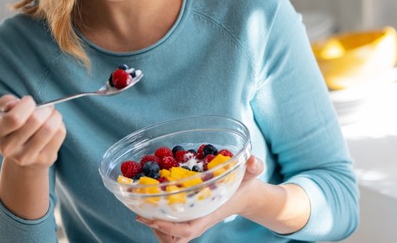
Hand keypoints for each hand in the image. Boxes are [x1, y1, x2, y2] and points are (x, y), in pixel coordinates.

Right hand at [0, 95, 65, 168]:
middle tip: (45, 108)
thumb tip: (13, 103)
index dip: (27, 104)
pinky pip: (59, 134)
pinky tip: (54, 126)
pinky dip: (60, 124)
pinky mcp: (44, 159)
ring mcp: (26, 157)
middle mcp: (8, 147)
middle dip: (44, 109)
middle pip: (35, 121)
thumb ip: (7, 102)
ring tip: (52, 115)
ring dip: (55, 116)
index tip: (29, 102)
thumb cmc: (16, 126)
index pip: (14, 118)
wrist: (22, 154)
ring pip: (49, 128)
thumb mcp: (7, 112)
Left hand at [136, 156, 264, 241]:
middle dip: (157, 230)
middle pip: (174, 239)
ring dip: (156, 228)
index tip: (152, 219)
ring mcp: (193, 221)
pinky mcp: (189, 218)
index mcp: (208, 213)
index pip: (187, 229)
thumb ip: (254, 167)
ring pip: (170, 237)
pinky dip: (159, 222)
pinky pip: (171, 229)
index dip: (168, 227)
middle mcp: (199, 220)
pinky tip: (153, 206)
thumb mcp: (250, 175)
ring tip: (144, 211)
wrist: (246, 195)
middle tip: (142, 214)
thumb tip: (252, 161)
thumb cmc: (244, 185)